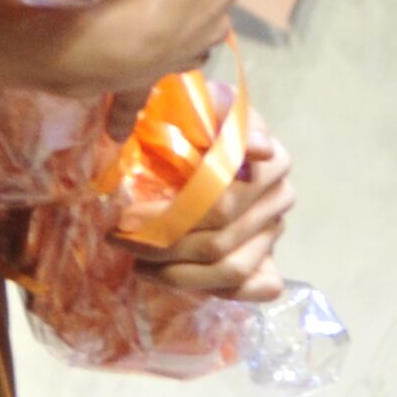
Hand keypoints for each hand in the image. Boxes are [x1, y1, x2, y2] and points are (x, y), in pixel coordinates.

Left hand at [122, 118, 289, 301]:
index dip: (172, 216)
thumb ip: (223, 115)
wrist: (188, 145)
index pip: (224, 203)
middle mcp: (279, 197)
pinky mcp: (268, 260)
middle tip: (118, 238)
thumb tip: (259, 150)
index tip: (126, 214)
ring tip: (137, 262)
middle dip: (162, 244)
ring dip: (176, 273)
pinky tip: (170, 276)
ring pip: (230, 268)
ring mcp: (274, 231)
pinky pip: (254, 288)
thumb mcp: (196, 106)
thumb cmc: (185, 124)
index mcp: (272, 160)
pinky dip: (213, 289)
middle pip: (220, 238)